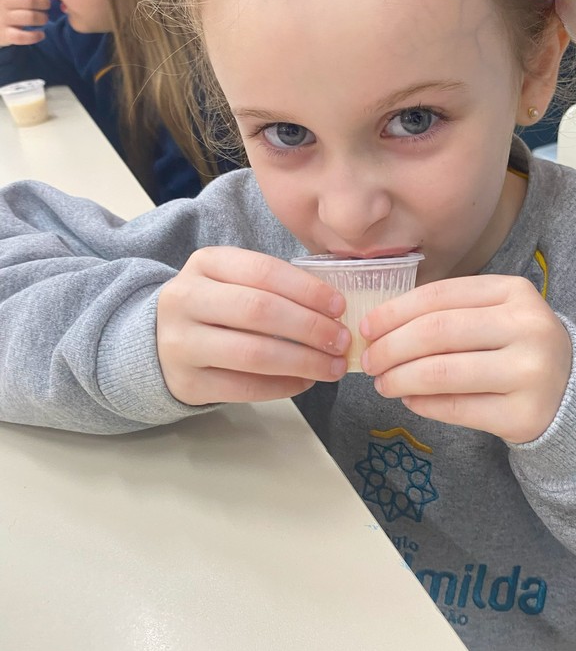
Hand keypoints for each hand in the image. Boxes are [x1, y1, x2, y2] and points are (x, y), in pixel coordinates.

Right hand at [0, 0, 49, 45]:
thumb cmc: (1, 5)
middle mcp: (1, 1)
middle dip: (44, 3)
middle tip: (45, 7)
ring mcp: (2, 18)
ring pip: (30, 17)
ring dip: (42, 19)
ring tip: (43, 19)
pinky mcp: (4, 35)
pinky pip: (23, 37)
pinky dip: (36, 36)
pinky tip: (40, 35)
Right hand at [157, 247, 349, 404]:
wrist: (158, 342)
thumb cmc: (214, 308)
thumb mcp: (232, 281)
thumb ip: (274, 286)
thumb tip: (334, 308)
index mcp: (205, 263)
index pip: (263, 272)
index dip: (307, 290)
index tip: (339, 306)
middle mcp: (186, 299)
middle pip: (259, 311)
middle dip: (310, 327)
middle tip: (342, 340)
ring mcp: (181, 342)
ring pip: (253, 353)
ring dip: (303, 361)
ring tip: (333, 367)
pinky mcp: (186, 382)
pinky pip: (244, 387)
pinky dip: (282, 386)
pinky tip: (305, 381)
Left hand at [360, 275, 571, 443]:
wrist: (572, 394)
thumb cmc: (518, 348)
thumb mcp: (496, 315)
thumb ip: (448, 312)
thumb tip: (379, 327)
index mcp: (515, 292)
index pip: (440, 296)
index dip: (395, 312)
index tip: (367, 328)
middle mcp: (526, 327)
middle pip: (437, 333)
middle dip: (391, 347)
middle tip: (369, 361)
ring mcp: (529, 372)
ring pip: (443, 373)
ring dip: (400, 379)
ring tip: (382, 383)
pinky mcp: (522, 414)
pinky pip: (457, 408)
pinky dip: (423, 404)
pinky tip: (409, 400)